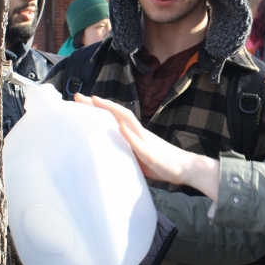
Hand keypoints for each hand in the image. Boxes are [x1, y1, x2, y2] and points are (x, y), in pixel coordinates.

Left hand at [74, 94, 219, 200]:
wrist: (185, 168)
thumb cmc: (162, 165)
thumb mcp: (138, 160)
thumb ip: (125, 154)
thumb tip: (107, 159)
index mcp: (134, 135)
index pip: (113, 118)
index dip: (97, 109)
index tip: (80, 101)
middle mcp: (139, 133)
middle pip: (117, 113)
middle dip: (98, 104)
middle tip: (78, 96)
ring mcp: (146, 141)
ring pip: (127, 121)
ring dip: (112, 110)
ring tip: (96, 101)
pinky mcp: (152, 153)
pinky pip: (140, 142)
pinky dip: (129, 134)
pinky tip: (120, 127)